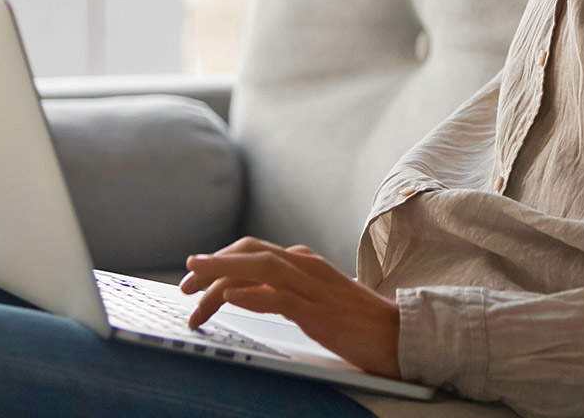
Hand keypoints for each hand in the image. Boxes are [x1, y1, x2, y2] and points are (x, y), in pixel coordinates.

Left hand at [179, 236, 401, 379]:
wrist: (398, 333)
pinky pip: (278, 296)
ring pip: (258, 267)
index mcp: (304, 262)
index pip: (254, 250)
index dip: (221, 259)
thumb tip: (246, 293)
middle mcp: (305, 265)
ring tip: (194, 290)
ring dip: (220, 277)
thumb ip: (287, 291)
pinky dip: (250, 294)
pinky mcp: (318, 309)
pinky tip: (231, 298)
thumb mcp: (316, 300)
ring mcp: (312, 285)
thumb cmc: (357, 321)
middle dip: (213, 264)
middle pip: (250, 252)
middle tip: (185, 283)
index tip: (196, 276)